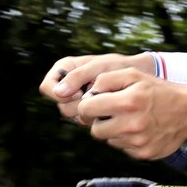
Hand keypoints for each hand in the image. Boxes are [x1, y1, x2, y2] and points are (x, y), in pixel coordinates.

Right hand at [39, 53, 153, 123]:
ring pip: (72, 115)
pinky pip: (85, 120)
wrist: (139, 77)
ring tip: (106, 102)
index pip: (47, 87)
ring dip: (88, 112)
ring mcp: (77, 99)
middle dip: (77, 105)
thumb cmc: (119, 66)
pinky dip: (95, 117)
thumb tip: (58, 92)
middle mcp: (68, 85)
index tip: (79, 92)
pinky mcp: (88, 110)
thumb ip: (78, 76)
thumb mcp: (99, 67)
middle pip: (60, 105)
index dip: (59, 94)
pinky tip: (109, 109)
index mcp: (65, 69)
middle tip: (97, 99)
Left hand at [77, 70, 186, 159]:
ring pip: (109, 140)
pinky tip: (139, 129)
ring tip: (130, 119)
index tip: (94, 103)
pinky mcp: (143, 153)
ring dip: (114, 130)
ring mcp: (138, 142)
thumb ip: (106, 79)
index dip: (87, 105)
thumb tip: (88, 95)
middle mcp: (132, 124)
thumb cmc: (158, 90)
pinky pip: (123, 148)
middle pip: (95, 130)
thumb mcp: (133, 75)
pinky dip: (126, 139)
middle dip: (99, 121)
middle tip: (112, 112)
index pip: (87, 109)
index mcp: (128, 102)